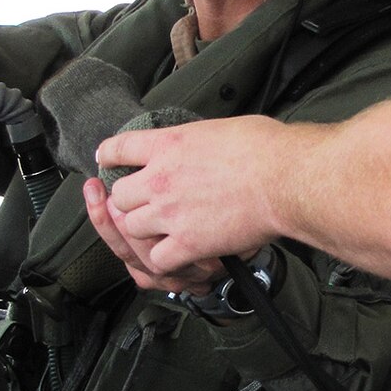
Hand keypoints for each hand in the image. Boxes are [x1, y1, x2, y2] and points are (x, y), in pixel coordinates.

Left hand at [84, 116, 287, 285]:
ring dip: (143, 232)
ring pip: (131, 228)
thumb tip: (201, 147)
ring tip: (160, 232)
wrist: (284, 178)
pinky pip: (157, 260)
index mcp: (168, 144)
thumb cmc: (267, 149)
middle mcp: (160, 178)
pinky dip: (165, 261)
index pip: (120, 147)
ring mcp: (170, 212)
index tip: (106, 160)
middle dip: (129, 201)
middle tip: (144, 204)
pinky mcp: (187, 242)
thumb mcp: (220, 128)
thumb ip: (198, 142)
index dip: (109, 155)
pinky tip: (177, 256)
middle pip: (119, 195)